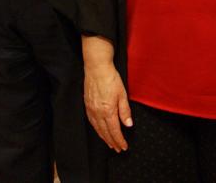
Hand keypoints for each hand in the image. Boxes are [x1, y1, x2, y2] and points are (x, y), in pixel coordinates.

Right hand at [83, 36, 131, 151]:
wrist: (96, 68)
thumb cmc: (111, 79)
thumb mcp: (122, 94)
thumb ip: (125, 111)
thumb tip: (128, 124)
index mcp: (108, 111)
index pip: (114, 131)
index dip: (119, 140)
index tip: (124, 147)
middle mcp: (98, 112)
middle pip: (105, 132)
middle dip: (112, 142)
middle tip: (118, 149)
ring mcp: (91, 109)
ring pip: (97, 128)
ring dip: (104, 138)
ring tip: (110, 144)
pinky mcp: (87, 105)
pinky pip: (91, 122)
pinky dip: (96, 129)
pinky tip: (99, 131)